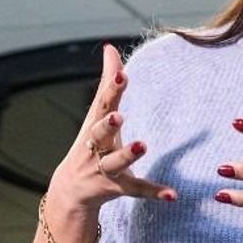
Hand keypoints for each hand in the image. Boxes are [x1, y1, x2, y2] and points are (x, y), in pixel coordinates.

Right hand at [48, 44, 176, 209]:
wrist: (71, 190)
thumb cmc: (90, 143)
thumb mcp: (96, 113)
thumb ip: (107, 81)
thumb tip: (110, 47)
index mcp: (95, 125)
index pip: (102, 104)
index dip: (111, 89)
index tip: (121, 74)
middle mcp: (97, 146)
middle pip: (100, 134)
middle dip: (108, 125)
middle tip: (119, 115)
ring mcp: (105, 169)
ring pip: (116, 162)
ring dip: (128, 154)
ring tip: (142, 144)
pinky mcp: (118, 188)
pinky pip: (137, 190)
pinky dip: (154, 192)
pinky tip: (172, 194)